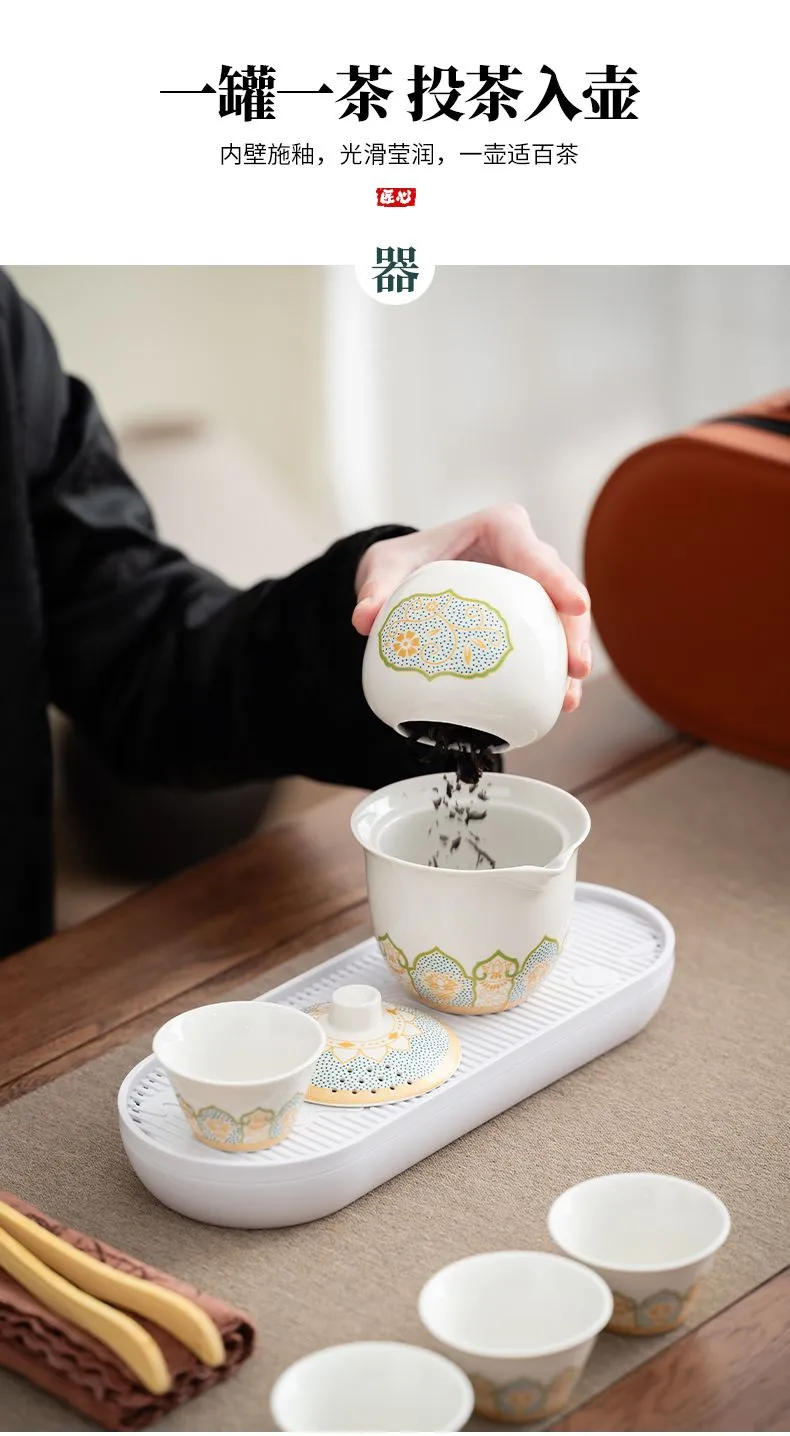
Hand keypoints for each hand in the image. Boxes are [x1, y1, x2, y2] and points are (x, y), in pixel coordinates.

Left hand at [353, 505, 591, 711]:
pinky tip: (555, 704)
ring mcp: (531, 586)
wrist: (407, 577)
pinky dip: (551, 671)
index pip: (534, 552)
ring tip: (569, 698)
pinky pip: (546, 641)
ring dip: (569, 658)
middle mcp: (525, 553)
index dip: (557, 578)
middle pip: (560, 590)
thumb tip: (365, 620)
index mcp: (500, 528)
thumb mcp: (385, 567)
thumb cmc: (402, 562)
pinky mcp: (529, 615)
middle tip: (576, 667)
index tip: (575, 606)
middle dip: (575, 628)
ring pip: (562, 620)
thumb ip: (376, 589)